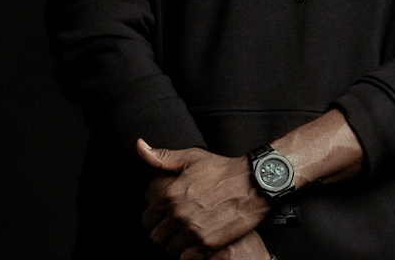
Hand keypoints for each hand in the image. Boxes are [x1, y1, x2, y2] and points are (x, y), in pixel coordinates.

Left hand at [137, 139, 269, 258]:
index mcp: (171, 194)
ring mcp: (192, 231)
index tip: (165, 217)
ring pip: (169, 250)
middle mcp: (178, 214)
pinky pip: (186, 259)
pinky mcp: (208, 244)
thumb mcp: (192, 157)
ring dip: (176, 245)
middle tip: (175, 228)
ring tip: (187, 236)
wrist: (254, 183)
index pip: (147, 218)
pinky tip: (197, 244)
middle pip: (156, 237)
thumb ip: (162, 157)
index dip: (155, 218)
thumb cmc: (224, 170)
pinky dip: (189, 254)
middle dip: (164, 233)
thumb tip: (140, 146)